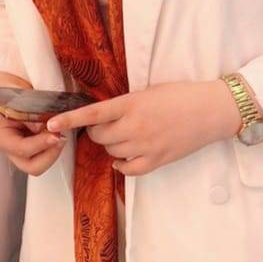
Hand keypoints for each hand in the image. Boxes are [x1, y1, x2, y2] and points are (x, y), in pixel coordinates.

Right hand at [0, 70, 65, 176]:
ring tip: (60, 134)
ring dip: (53, 152)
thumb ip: (28, 114)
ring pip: (41, 165)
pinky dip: (54, 148)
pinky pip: (46, 156)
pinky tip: (57, 133)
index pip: (21, 149)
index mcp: (2, 136)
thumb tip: (41, 128)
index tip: (55, 134)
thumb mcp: (17, 98)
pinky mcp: (33, 149)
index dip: (40, 143)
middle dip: (49, 155)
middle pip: (32, 167)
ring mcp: (22, 152)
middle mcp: (11, 149)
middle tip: (60, 137)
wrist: (8, 88)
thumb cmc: (10, 91)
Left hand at [45, 80, 240, 176]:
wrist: (212, 109)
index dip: (69, 120)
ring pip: (112, 152)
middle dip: (97, 132)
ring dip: (112, 146)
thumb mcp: (146, 92)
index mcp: (130, 104)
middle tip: (108, 125)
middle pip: (98, 137)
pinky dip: (123, 164)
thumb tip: (101, 115)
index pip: (92, 114)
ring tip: (127, 135)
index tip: (50, 124)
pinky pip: (128, 169)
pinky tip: (127, 156)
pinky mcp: (158, 160)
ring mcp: (147, 146)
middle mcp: (135, 126)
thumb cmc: (180, 95)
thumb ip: (124, 104)